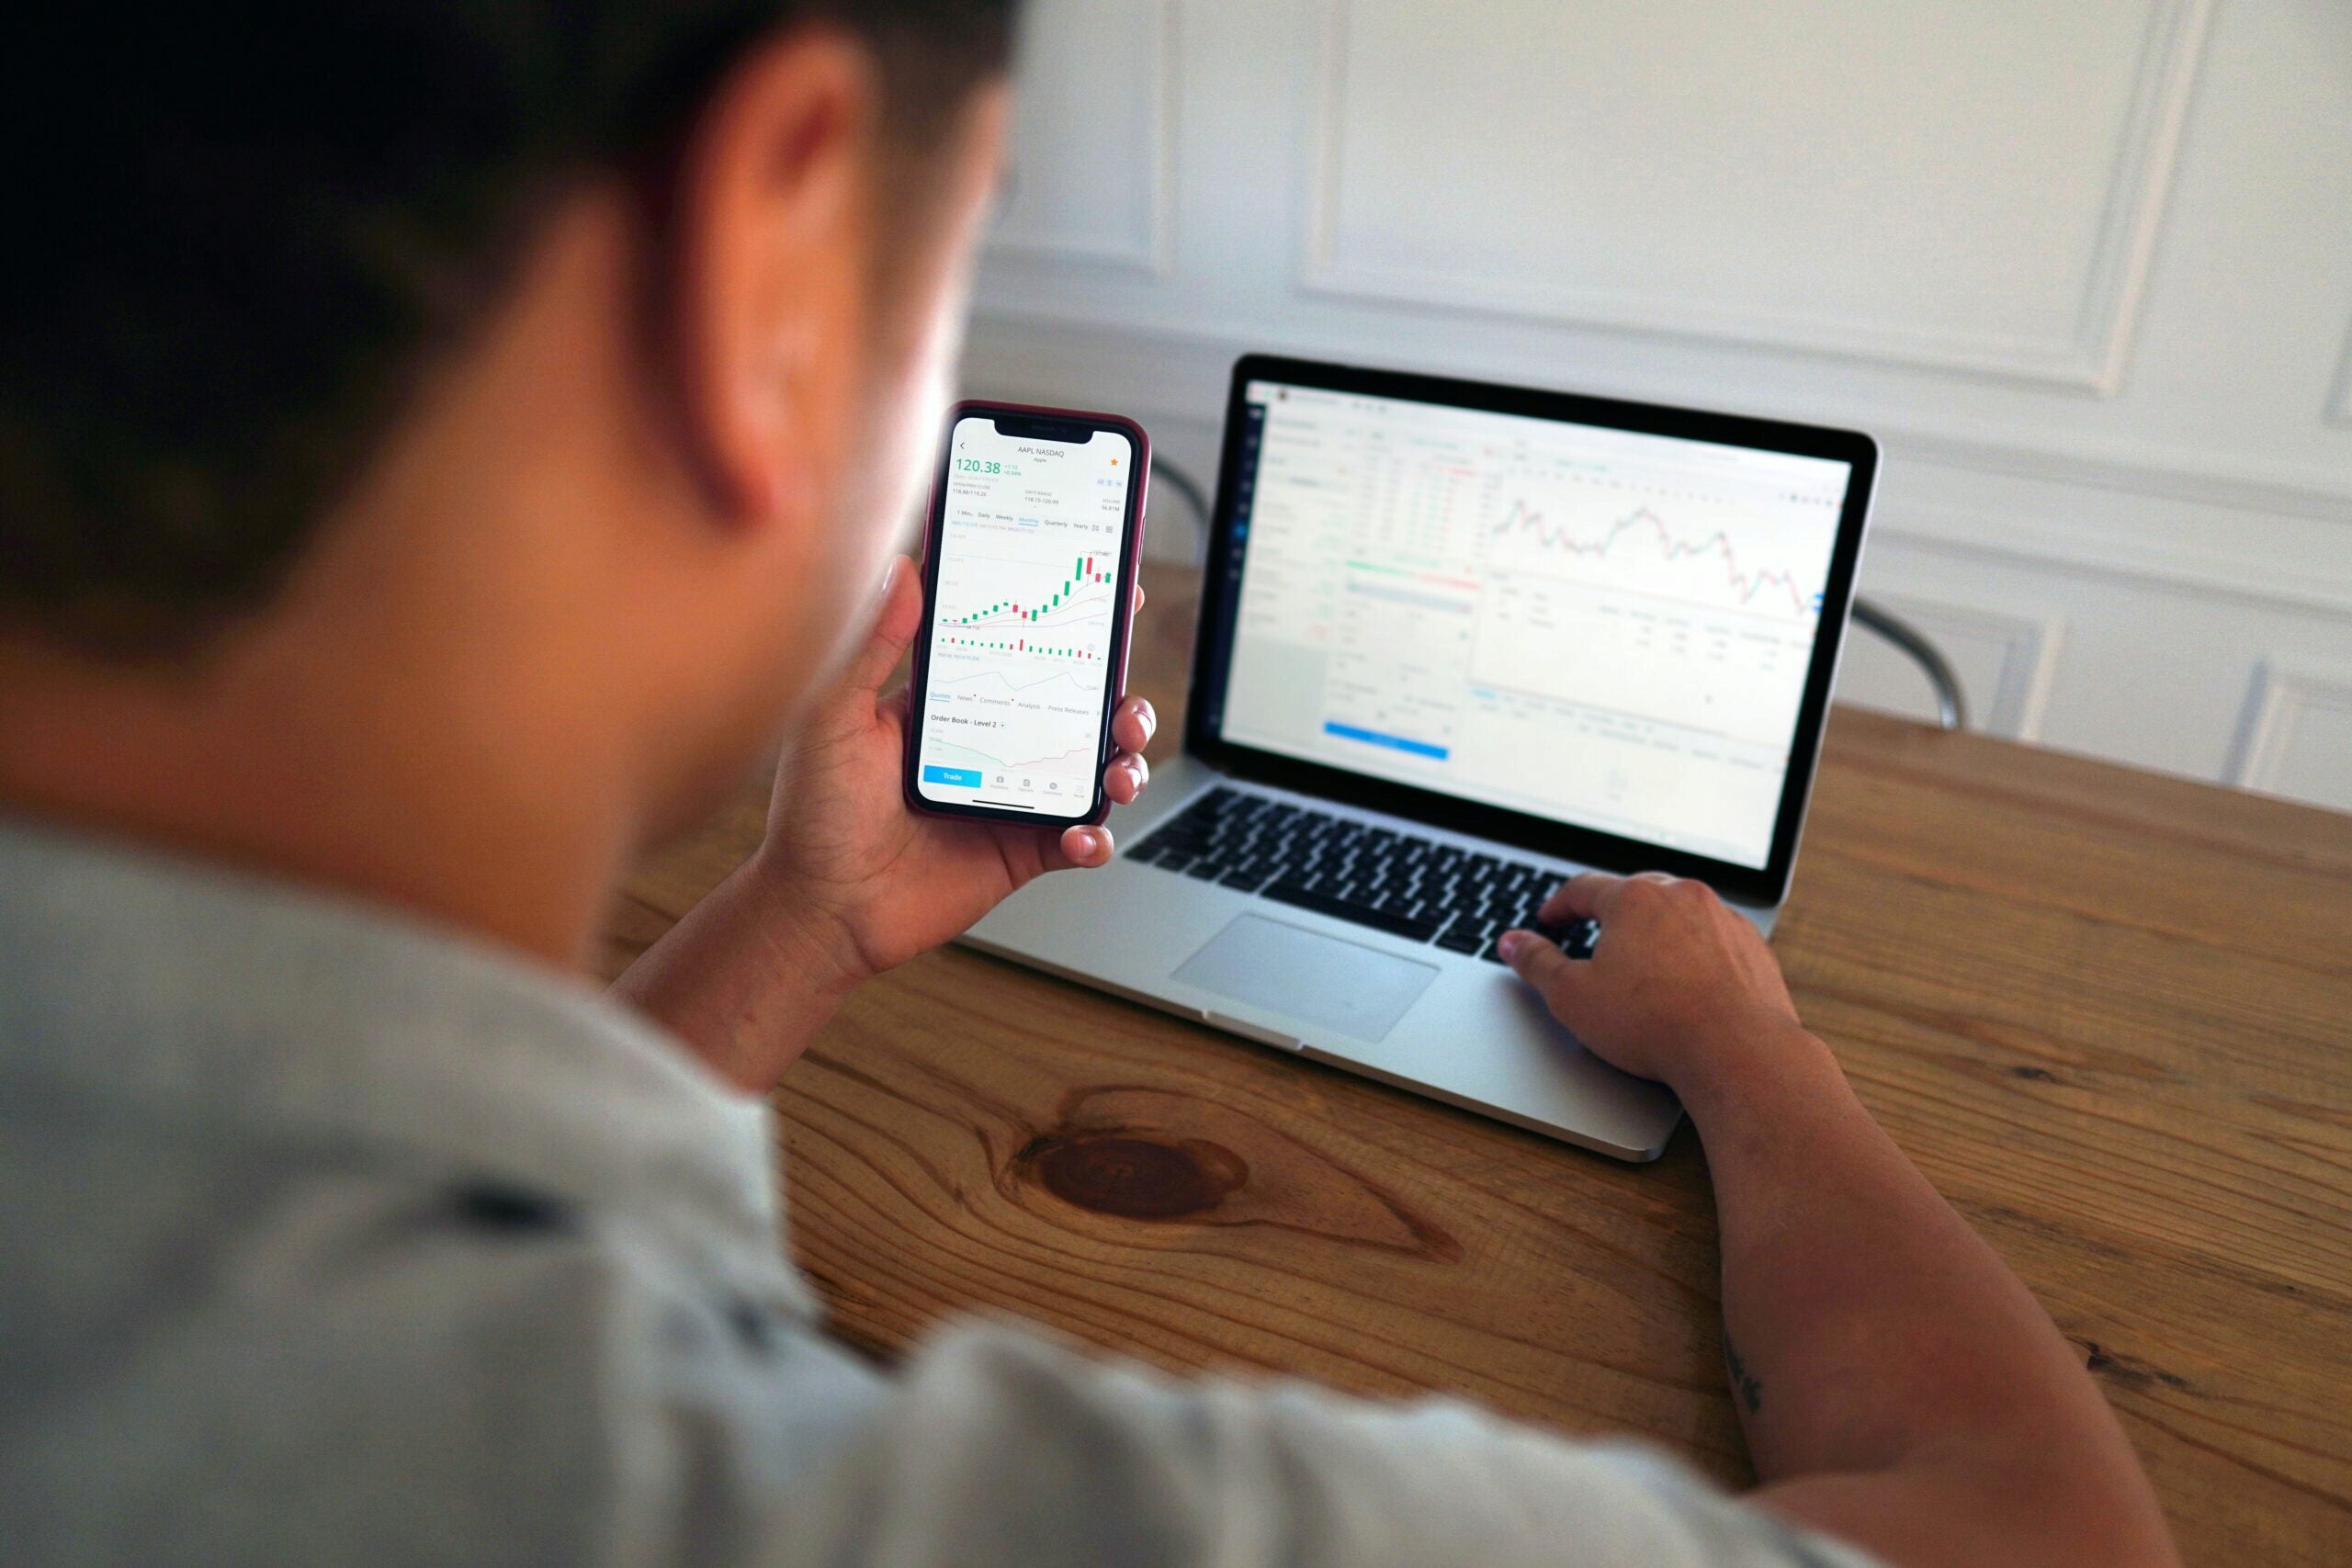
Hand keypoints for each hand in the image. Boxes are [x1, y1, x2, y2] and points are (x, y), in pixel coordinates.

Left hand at [754, 554, 1154, 988]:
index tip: (1108, 595)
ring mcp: (1012, 796)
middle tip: (1125, 701)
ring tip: (1119, 770)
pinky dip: (1095, 837)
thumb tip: (902, 568)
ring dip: (1125, 762)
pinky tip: (1081, 835)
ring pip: (1095, 767)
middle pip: (1080, 706)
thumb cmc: (814, 812)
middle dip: (1120, 697)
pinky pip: (1081, 839)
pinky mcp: (1021, 850)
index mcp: (955, 700)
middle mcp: (993, 743)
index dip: (1070, 622)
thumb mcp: (835, 714)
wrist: (821, 909)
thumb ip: (873, 643)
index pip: (1023, 646)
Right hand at [1496, 871, 1801, 1089]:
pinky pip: (1715, 937)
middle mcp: (1682, 896)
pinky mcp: (1752, 947)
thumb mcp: (1572, 996)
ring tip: (1642, 961)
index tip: (1550, 919)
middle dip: (1611, 911)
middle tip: (1594, 932)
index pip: (1584, 888)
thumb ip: (1537, 963)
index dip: (1560, 905)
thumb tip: (1513, 943)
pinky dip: (1696, 951)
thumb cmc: (1654, 1024)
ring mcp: (1723, 919)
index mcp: (1634, 898)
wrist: (1736, 1051)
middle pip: (1636, 892)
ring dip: (1657, 929)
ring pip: (1680, 912)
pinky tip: (1686, 982)